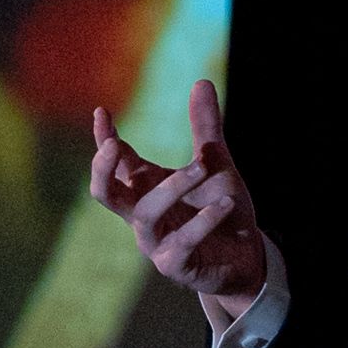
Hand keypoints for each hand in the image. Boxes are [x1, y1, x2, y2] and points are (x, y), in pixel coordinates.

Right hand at [91, 78, 266, 314]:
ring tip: (201, 168)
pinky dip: (202, 222)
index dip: (103, 139)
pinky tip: (224, 204)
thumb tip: (202, 81)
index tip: (102, 112)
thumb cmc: (221, 208)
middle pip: (105, 194)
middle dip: (103, 169)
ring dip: (172, 188)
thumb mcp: (215, 164)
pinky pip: (181, 244)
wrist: (245, 255)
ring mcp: (154, 243)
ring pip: (144, 214)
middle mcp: (142, 215)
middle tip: (114, 144)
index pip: (114, 163)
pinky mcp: (174, 266)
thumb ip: (205, 128)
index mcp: (145, 188)